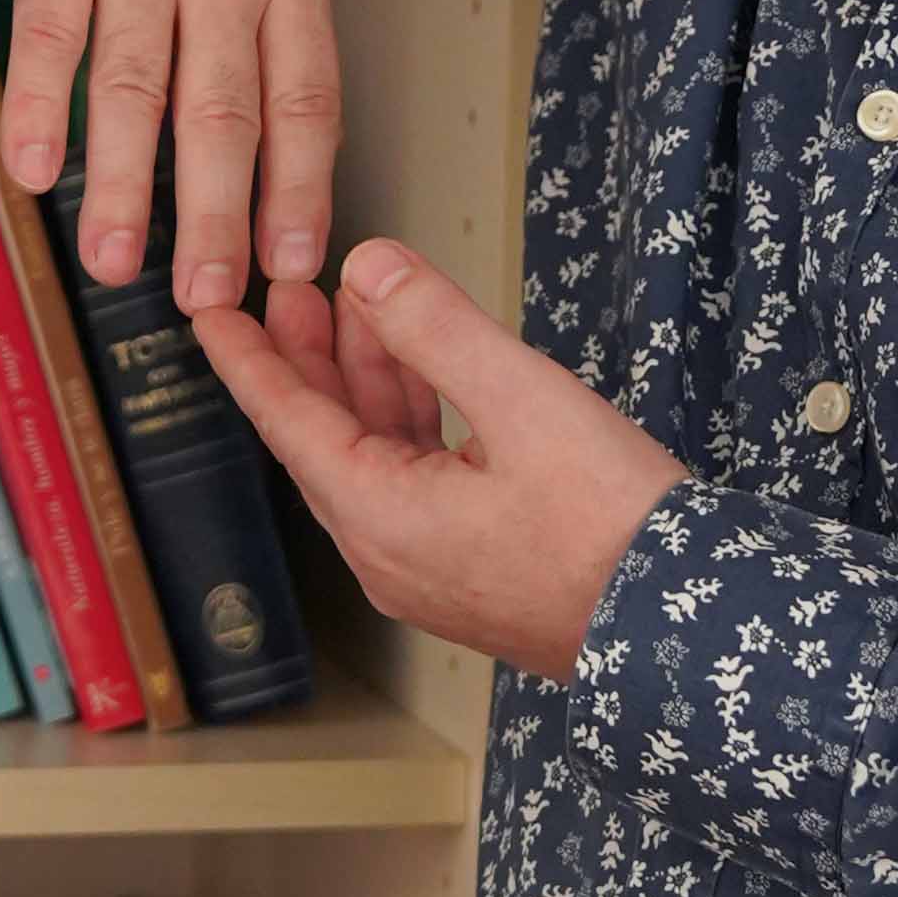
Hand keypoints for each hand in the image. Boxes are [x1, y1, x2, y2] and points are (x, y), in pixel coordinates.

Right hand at [0, 0, 341, 312]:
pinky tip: (32, 167)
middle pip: (226, 109)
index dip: (297, 187)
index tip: (289, 265)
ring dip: (126, 184)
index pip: (305, 95)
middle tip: (208, 300)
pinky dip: (39, 102)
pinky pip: (50, 26)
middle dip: (219, 216)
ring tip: (116, 265)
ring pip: (137, 84)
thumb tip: (273, 113)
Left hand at [193, 243, 686, 683]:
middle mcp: (391, 553)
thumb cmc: (613, 528)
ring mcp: (433, 567)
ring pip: (376, 457)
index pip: (286, 423)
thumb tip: (369, 268)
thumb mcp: (522, 402)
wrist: (689, 628)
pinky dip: (414, 419)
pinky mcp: (476, 567)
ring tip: (362, 309)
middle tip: (290, 287)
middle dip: (309, 358)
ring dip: (368, 382)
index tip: (209, 308)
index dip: (247, 357)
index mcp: (381, 519)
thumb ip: (437, 328)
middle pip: (325, 439)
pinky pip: (419, 480)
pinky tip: (429, 374)